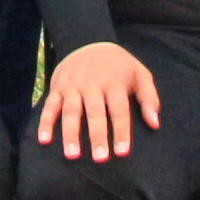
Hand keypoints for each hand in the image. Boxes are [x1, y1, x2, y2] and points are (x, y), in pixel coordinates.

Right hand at [34, 42, 159, 163]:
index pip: (118, 110)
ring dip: (70, 133)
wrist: (88, 41)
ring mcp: (72, 86)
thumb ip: (149, 97)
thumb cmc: (118, 65)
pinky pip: (49, 106)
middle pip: (95, 113)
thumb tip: (155, 123)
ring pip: (71, 111)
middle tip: (100, 159)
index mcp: (113, 82)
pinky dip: (45, 123)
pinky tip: (44, 140)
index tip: (122, 152)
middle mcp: (92, 84)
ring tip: (72, 155)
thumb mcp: (139, 73)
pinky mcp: (57, 87)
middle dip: (97, 136)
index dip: (121, 131)